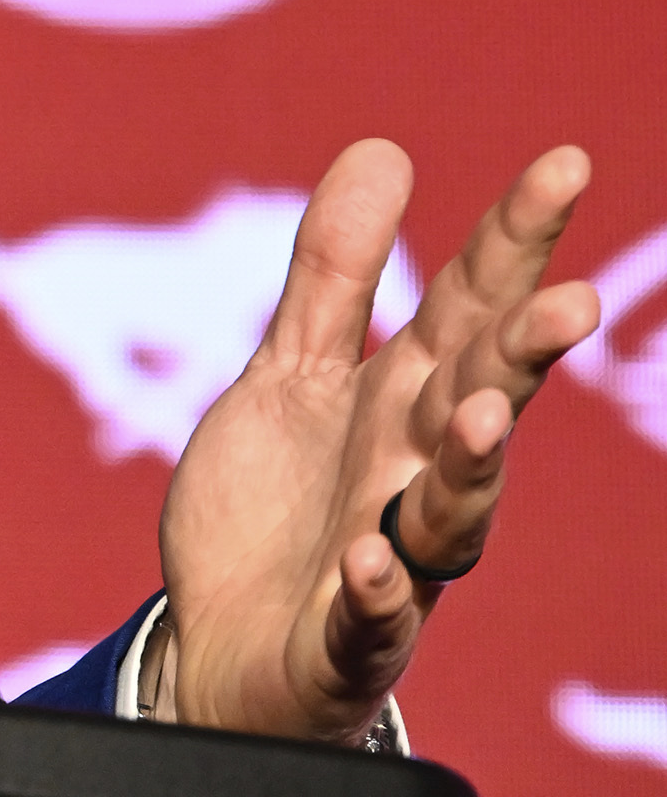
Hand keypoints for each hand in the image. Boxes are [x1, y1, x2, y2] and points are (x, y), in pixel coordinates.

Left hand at [158, 139, 599, 741]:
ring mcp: (392, 557)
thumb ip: (335, 275)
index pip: (473, 308)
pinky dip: (377, 592)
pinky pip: (371, 617)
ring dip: (472, 467)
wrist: (225, 648)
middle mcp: (417, 474)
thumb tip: (384, 148)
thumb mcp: (294, 373)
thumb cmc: (278, 508)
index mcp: (407, 402)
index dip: (515, 238)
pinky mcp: (348, 635)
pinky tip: (368, 562)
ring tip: (482, 415)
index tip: (565, 161)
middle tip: (572, 299)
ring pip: (453, 513)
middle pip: (482, 400)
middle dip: (525, 354)